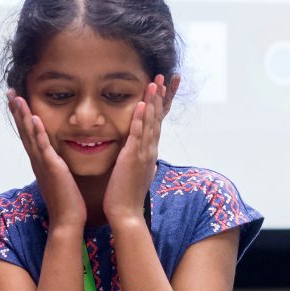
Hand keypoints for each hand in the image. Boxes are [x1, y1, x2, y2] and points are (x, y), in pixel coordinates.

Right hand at [7, 90, 86, 229]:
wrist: (67, 221)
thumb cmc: (67, 201)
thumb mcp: (59, 177)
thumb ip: (55, 165)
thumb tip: (56, 158)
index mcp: (40, 162)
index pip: (28, 134)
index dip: (21, 117)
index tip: (17, 99)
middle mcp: (37, 161)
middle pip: (23, 131)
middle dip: (17, 110)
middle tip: (10, 91)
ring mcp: (43, 164)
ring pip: (29, 135)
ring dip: (22, 116)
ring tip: (17, 98)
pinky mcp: (52, 168)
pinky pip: (43, 147)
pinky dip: (37, 132)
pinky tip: (33, 118)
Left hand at [103, 75, 172, 224]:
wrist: (126, 213)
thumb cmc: (126, 195)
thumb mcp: (134, 173)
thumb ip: (137, 160)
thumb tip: (139, 155)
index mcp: (149, 152)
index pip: (156, 123)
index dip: (159, 105)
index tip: (162, 88)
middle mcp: (150, 150)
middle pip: (157, 118)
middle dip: (160, 96)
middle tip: (163, 77)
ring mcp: (143, 153)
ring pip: (150, 122)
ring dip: (152, 101)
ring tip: (154, 82)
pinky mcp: (133, 158)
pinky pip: (137, 134)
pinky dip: (139, 118)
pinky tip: (140, 104)